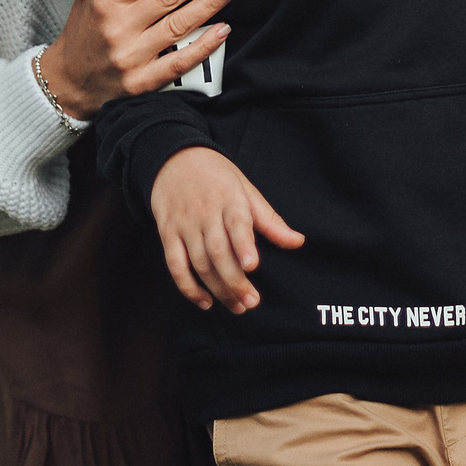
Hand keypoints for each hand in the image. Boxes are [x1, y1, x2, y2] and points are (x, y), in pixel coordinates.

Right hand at [36, 0, 230, 118]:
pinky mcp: (141, 83)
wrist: (68, 83)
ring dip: (209, 3)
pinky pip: (178, 62)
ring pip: (178, 24)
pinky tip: (223, 30)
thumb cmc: (83, 35)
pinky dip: (204, 46)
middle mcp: (118, 27)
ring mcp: (130, 56)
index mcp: (105, 2)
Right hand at [149, 147, 304, 313]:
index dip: (243, 245)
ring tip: (237, 306)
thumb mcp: (246, 189)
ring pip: (199, 262)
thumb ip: (270, 220)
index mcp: (229, 198)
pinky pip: (175, 264)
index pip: (237, 223)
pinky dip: (188, 287)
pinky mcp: (167, 233)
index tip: (252, 266)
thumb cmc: (218, 177)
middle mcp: (205, 212)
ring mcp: (184, 224)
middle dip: (235, 281)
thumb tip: (299, 242)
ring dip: (217, 289)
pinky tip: (205, 301)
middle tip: (251, 302)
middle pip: (218, 251)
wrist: (173, 158)